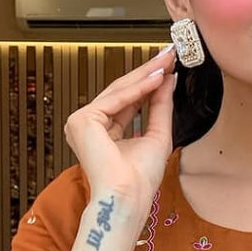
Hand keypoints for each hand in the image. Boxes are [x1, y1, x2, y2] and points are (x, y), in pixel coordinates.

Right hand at [64, 46, 176, 216]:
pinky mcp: (82, 120)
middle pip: (123, 92)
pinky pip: (116, 99)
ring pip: (119, 91)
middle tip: (169, 54)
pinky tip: (157, 77)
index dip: (149, 83)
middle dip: (148, 72)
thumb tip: (167, 78)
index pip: (128, 101)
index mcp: (104, 133)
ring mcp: (82, 122)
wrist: (129, 197)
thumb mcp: (158, 134)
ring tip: (167, 60)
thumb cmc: (140, 179)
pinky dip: (139, 88)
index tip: (168, 66)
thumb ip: (160, 105)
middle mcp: (89, 126)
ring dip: (145, 75)